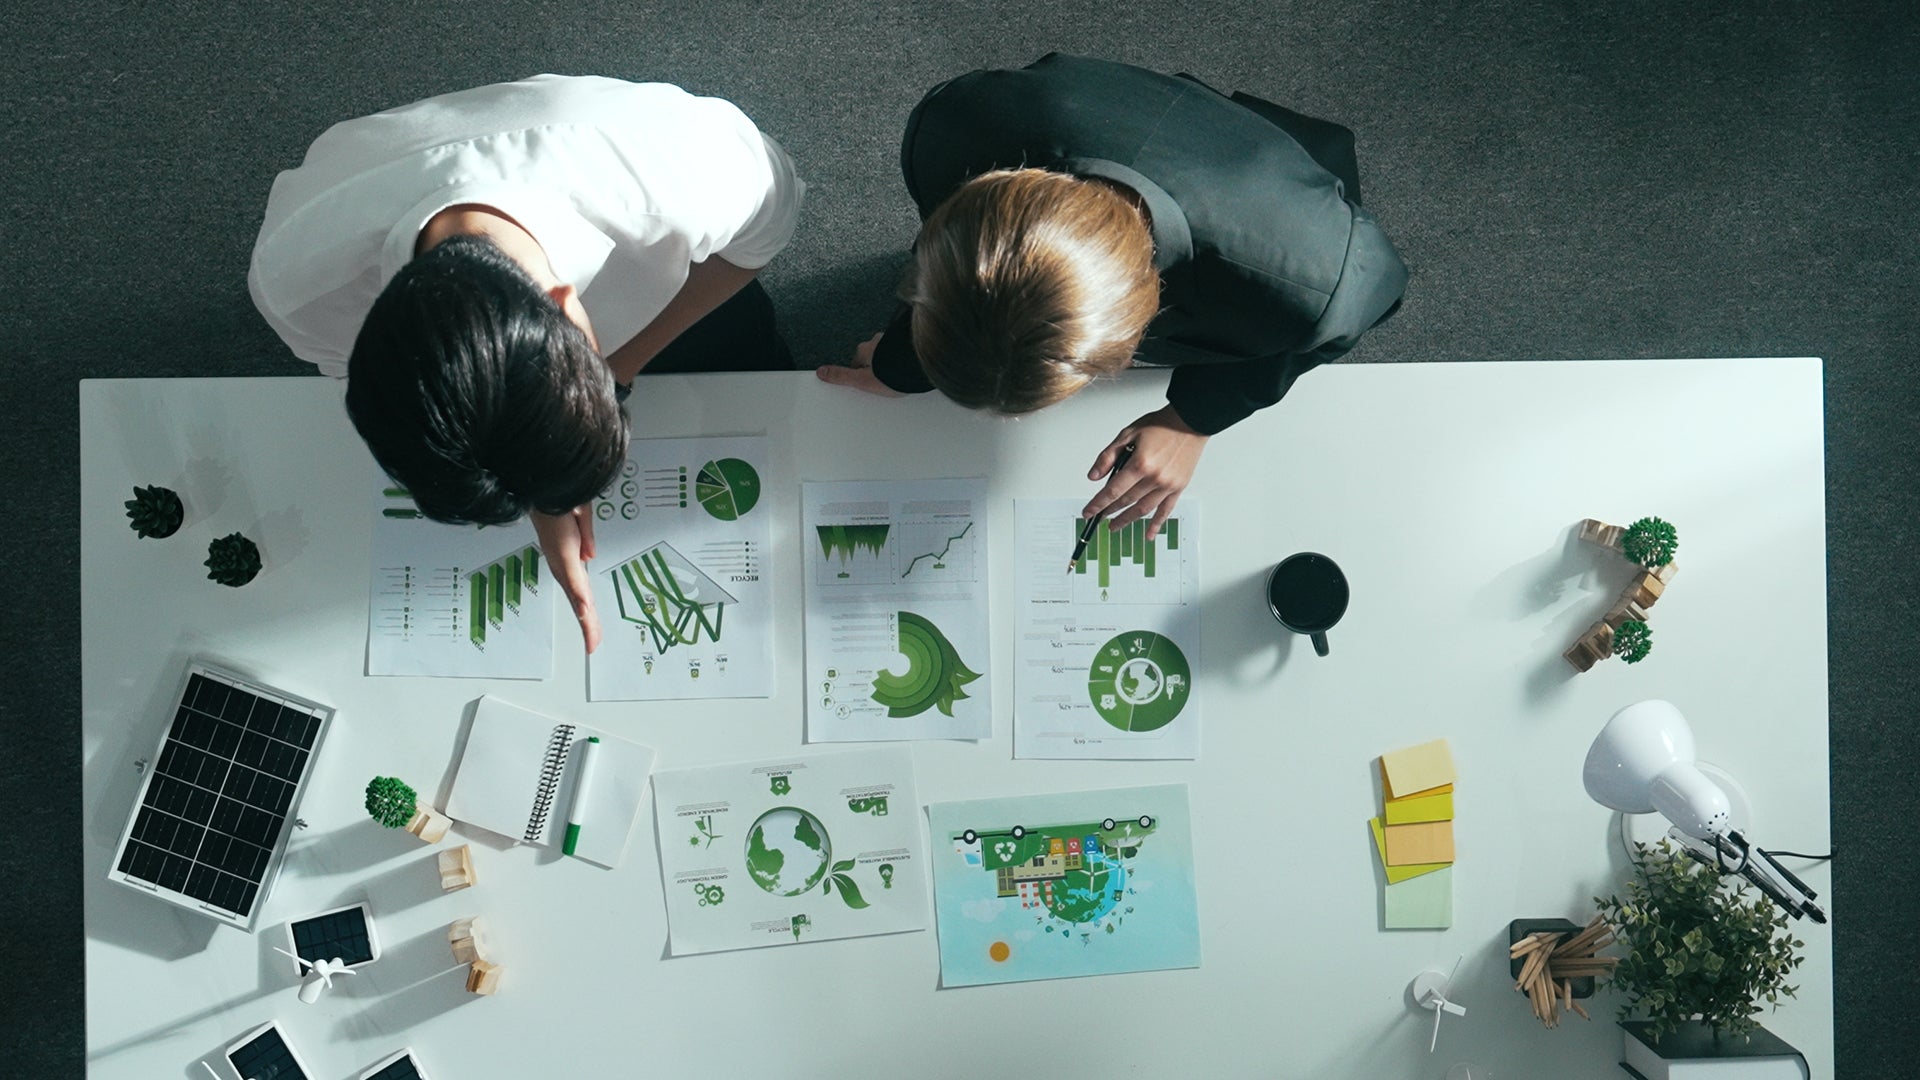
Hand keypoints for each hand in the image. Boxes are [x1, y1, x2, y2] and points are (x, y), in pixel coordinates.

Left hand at [531, 506, 601, 652]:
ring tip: (591, 638)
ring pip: (576, 595)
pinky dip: (579, 596)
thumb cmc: (561, 492)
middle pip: (579, 600)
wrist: (545, 479)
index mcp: (570, 556)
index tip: (592, 631)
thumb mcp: (581, 517)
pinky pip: (573, 578)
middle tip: (592, 645)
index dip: (587, 611)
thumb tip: (590, 557)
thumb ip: (587, 537)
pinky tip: (584, 611)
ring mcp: (562, 559)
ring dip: (584, 617)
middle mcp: (564, 562)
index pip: (581, 590)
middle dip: (587, 625)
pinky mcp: (562, 553)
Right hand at [814, 332, 903, 396]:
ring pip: (886, 355)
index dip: (859, 375)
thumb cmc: (891, 373)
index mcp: (864, 350)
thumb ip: (841, 376)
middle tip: (880, 383)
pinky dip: (900, 362)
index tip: (864, 383)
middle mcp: (878, 342)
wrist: (916, 366)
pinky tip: (904, 373)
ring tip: (894, 380)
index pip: (855, 362)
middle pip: (871, 358)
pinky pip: (900, 355)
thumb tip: (822, 372)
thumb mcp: (861, 380)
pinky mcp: (907, 346)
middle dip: (874, 368)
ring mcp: (893, 342)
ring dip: (889, 364)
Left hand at [1082, 405, 1209, 538]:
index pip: (1112, 491)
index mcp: (1140, 464)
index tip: (1088, 512)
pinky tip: (1149, 535)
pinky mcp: (1178, 487)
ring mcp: (1168, 485)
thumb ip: (1108, 456)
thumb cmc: (1161, 425)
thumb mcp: (1128, 434)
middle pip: (1126, 501)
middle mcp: (1154, 478)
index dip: (1098, 504)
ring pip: (1143, 509)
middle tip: (1099, 518)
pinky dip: (1156, 524)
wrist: (1190, 421)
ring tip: (1115, 526)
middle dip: (1109, 511)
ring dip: (1127, 520)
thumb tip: (1094, 476)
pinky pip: (1166, 510)